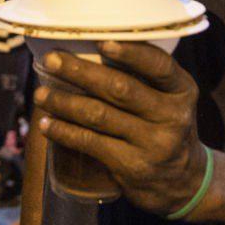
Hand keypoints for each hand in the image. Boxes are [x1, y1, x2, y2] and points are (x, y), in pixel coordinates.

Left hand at [33, 41, 206, 216]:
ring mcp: (153, 144)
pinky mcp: (133, 166)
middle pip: (121, 89)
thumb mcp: (170, 100)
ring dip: (64, 102)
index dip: (130, 53)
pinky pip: (90, 143)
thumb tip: (87, 48)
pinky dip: (64, 131)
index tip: (100, 41)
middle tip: (51, 61)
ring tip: (41, 94)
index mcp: (183, 91)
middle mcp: (173, 116)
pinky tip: (46, 124)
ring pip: (99, 115)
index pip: (159, 66)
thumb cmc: (165, 127)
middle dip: (80, 72)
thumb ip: (144, 77)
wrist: (183, 183)